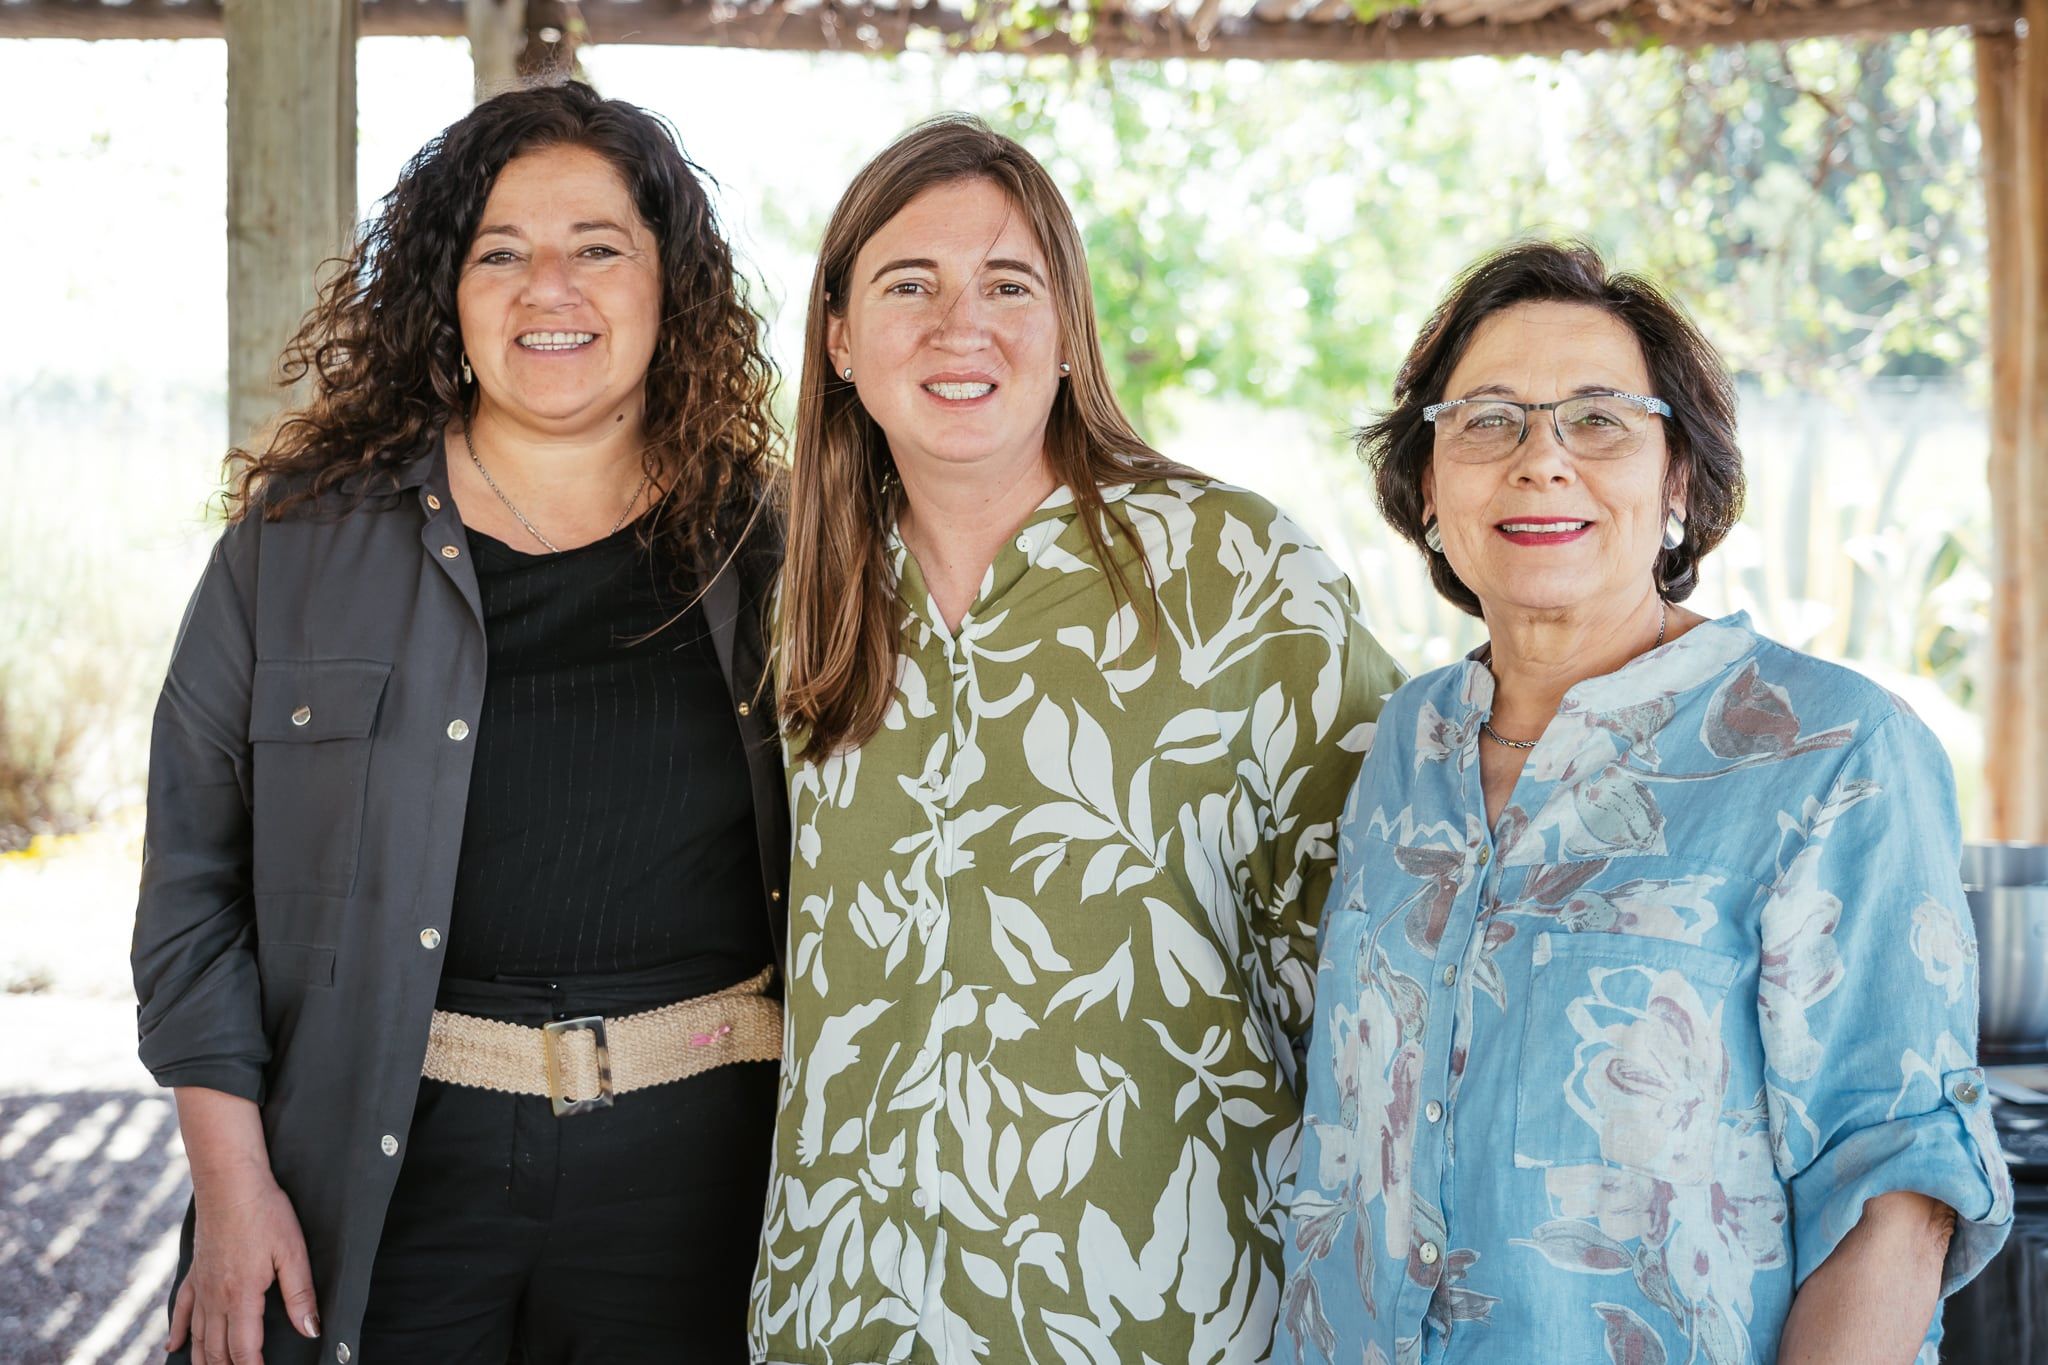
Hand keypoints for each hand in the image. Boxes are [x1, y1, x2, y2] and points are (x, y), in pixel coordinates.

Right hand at [166, 1171, 318, 1363]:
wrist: (229, 1182)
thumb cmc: (265, 1213)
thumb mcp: (292, 1253)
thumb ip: (300, 1295)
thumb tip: (310, 1330)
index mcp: (242, 1296)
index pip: (245, 1349)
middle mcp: (216, 1298)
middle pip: (218, 1350)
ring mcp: (202, 1286)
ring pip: (199, 1337)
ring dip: (205, 1360)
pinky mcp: (195, 1272)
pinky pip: (182, 1309)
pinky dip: (178, 1332)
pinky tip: (174, 1347)